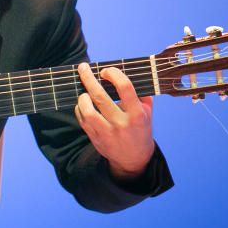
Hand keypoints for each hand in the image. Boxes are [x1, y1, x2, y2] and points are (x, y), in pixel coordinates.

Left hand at [74, 63, 154, 179]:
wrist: (133, 159)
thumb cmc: (140, 130)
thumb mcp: (147, 113)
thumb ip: (140, 94)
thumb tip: (125, 73)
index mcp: (137, 114)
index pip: (125, 87)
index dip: (113, 74)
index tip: (106, 71)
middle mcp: (121, 123)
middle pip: (100, 96)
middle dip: (88, 78)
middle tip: (83, 67)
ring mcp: (107, 132)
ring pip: (87, 110)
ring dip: (82, 96)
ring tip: (84, 92)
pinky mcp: (95, 138)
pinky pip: (82, 119)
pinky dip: (80, 108)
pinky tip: (84, 104)